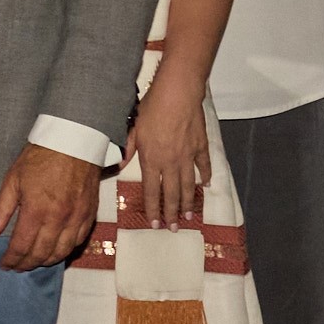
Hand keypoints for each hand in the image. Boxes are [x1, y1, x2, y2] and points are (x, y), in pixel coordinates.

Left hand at [0, 142, 106, 273]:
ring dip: (46, 261)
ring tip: (34, 262)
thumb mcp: (12, 180)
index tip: (4, 265)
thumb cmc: (39, 158)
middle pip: (41, 253)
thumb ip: (0, 211)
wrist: (73, 142)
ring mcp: (76, 218)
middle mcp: (58, 219)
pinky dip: (65, 251)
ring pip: (61, 252)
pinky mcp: (89, 215)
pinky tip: (55, 251)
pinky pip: (78, 241)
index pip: (21, 246)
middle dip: (27, 264)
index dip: (11, 259)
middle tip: (17, 267)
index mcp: (36, 210)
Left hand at [125, 86, 208, 229]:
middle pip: (171, 194)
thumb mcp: (132, 129)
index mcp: (151, 160)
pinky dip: (205, 177)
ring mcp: (188, 156)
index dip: (153, 209)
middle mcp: (170, 162)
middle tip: (174, 229)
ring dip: (188, 202)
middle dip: (172, 213)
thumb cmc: (151, 108)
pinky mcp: (201, 146)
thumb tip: (118, 166)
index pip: (151, 191)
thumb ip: (127, 150)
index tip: (154, 223)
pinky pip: (204, 166)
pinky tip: (205, 186)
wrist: (177, 94)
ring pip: (188, 185)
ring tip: (188, 216)